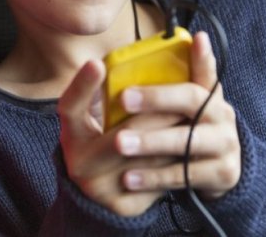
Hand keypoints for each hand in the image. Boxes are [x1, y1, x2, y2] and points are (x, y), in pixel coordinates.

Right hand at [57, 59, 180, 216]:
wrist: (100, 194)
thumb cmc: (98, 143)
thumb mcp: (91, 119)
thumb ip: (102, 95)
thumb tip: (122, 60)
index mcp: (71, 137)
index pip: (70, 108)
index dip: (81, 85)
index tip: (97, 62)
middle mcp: (80, 164)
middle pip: (123, 136)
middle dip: (157, 113)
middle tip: (185, 91)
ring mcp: (103, 188)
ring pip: (148, 157)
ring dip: (175, 135)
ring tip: (195, 115)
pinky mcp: (126, 204)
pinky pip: (158, 176)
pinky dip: (177, 157)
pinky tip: (191, 142)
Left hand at [113, 31, 240, 199]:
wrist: (217, 174)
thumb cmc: (187, 131)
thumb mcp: (182, 108)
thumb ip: (166, 86)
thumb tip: (129, 59)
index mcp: (210, 94)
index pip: (207, 69)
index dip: (203, 55)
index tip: (196, 38)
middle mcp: (223, 114)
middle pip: (191, 100)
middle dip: (156, 99)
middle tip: (124, 98)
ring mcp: (226, 144)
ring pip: (184, 141)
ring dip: (149, 142)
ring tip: (119, 143)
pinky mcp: (222, 173)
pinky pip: (182, 175)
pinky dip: (153, 177)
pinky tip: (128, 178)